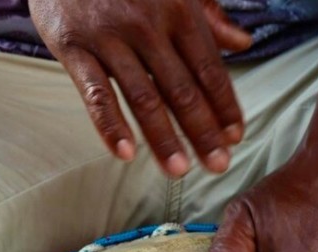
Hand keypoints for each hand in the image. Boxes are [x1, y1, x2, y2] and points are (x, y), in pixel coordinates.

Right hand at [29, 0, 251, 176]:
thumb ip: (208, 15)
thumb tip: (244, 42)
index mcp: (178, 11)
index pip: (208, 69)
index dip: (224, 106)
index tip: (236, 137)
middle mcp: (148, 26)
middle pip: (181, 89)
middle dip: (203, 131)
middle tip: (218, 166)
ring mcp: (109, 38)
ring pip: (143, 97)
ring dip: (163, 138)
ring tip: (178, 171)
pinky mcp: (73, 47)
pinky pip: (96, 93)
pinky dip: (110, 125)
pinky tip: (124, 153)